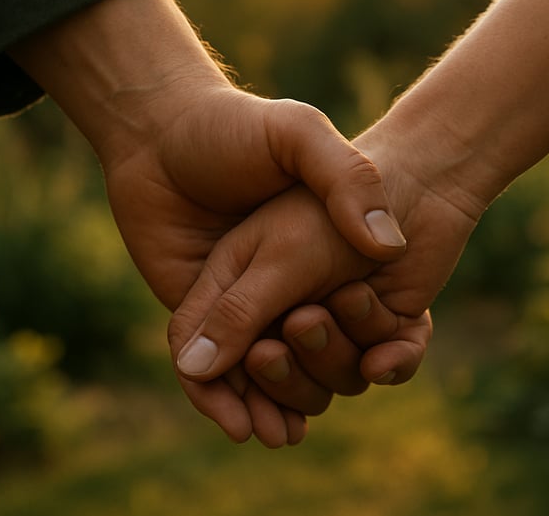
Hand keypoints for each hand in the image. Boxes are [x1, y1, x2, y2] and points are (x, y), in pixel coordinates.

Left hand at [9, 0, 407, 443]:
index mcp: (314, 253)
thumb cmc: (234, 130)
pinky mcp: (194, 313)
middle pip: (310, 355)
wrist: (161, 128)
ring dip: (277, 401)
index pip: (347, 317)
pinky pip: (216, 372)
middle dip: (308, 373)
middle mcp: (283, 284)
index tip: (366, 350)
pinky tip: (241, 420)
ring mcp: (241, 303)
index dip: (357, 342)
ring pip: (269, 373)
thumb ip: (347, 180)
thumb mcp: (299, 139)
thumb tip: (387, 249)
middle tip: (302, 347)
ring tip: (280, 421)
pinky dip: (229, 402)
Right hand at [168, 120, 479, 443]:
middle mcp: (282, 305)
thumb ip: (238, 312)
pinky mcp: (380, 322)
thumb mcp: (279, 258)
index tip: (241, 426)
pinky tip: (391, 349)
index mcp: (239, 282)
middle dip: (289, 372)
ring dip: (343, 351)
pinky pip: (382, 364)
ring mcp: (333, 316)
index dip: (217, 393)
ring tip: (354, 294)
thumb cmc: (333, 209)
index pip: (206, 352)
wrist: (415, 180)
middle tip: (306, 324)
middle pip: (270, 377)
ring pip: (330, 379)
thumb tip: (194, 370)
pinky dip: (391, 358)